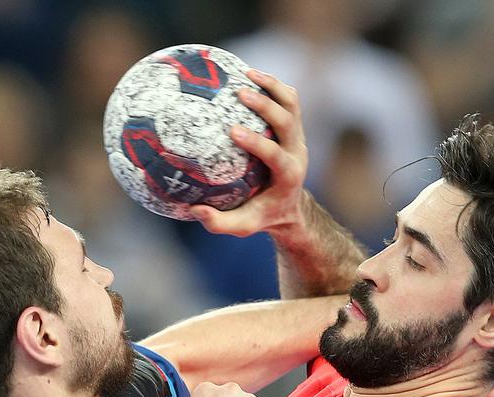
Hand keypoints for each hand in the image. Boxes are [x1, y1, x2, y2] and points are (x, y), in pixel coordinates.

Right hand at [190, 69, 307, 237]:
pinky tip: (248, 74)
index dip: (257, 142)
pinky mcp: (294, 126)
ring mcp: (298, 136)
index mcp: (288, 176)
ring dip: (272, 86)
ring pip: (292, 104)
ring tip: (246, 72)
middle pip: (288, 122)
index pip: (276, 155)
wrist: (289, 206)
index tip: (233, 131)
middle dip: (266, 106)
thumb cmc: (261, 215)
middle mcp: (297, 152)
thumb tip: (195, 210)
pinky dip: (272, 85)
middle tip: (240, 93)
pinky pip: (288, 99)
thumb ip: (219, 223)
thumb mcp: (242, 226)